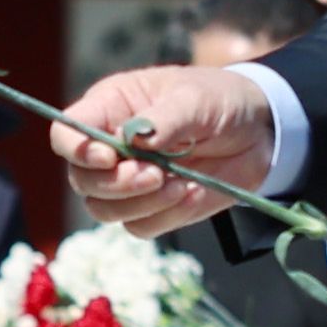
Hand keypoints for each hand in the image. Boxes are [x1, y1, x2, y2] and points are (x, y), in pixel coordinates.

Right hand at [50, 67, 278, 230]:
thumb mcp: (196, 99)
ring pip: (105, 210)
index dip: (77, 150)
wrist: (259, 132)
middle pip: (82, 180)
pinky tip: (192, 194)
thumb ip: (165, 118)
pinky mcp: (152, 208)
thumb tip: (134, 139)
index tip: (108, 157)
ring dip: (142, 203)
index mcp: (109, 109)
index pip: (67, 134)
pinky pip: (139, 227)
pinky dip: (166, 216)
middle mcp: (110, 149)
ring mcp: (129, 182)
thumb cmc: (219, 100)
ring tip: (181, 183)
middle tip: (156, 174)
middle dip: (116, 183)